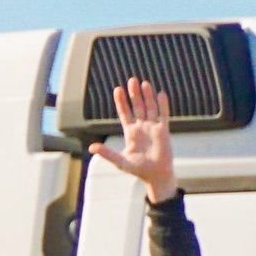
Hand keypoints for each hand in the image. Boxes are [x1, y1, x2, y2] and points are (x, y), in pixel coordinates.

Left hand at [92, 79, 178, 201]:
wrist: (156, 175)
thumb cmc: (138, 170)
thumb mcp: (120, 161)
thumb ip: (107, 153)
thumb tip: (91, 148)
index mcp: (130, 132)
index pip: (124, 113)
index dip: (121, 102)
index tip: (117, 89)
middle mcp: (141, 127)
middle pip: (137, 107)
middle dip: (134, 94)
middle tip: (132, 80)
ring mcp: (153, 128)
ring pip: (150, 108)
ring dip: (147, 96)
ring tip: (144, 83)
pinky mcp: (164, 131)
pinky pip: (164, 115)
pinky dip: (163, 105)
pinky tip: (160, 94)